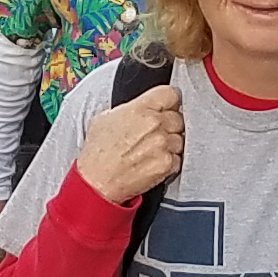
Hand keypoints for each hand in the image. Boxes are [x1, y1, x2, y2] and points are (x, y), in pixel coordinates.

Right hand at [76, 84, 184, 205]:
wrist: (97, 182)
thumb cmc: (97, 152)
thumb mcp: (105, 117)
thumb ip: (132, 108)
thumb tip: (145, 107)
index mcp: (141, 108)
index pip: (172, 94)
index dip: (169, 102)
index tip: (166, 108)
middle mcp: (155, 124)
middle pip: (178, 117)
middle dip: (169, 125)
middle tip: (154, 134)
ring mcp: (163, 145)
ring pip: (180, 139)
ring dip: (170, 145)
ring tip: (151, 151)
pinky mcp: (167, 164)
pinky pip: (178, 158)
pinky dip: (169, 161)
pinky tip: (153, 163)